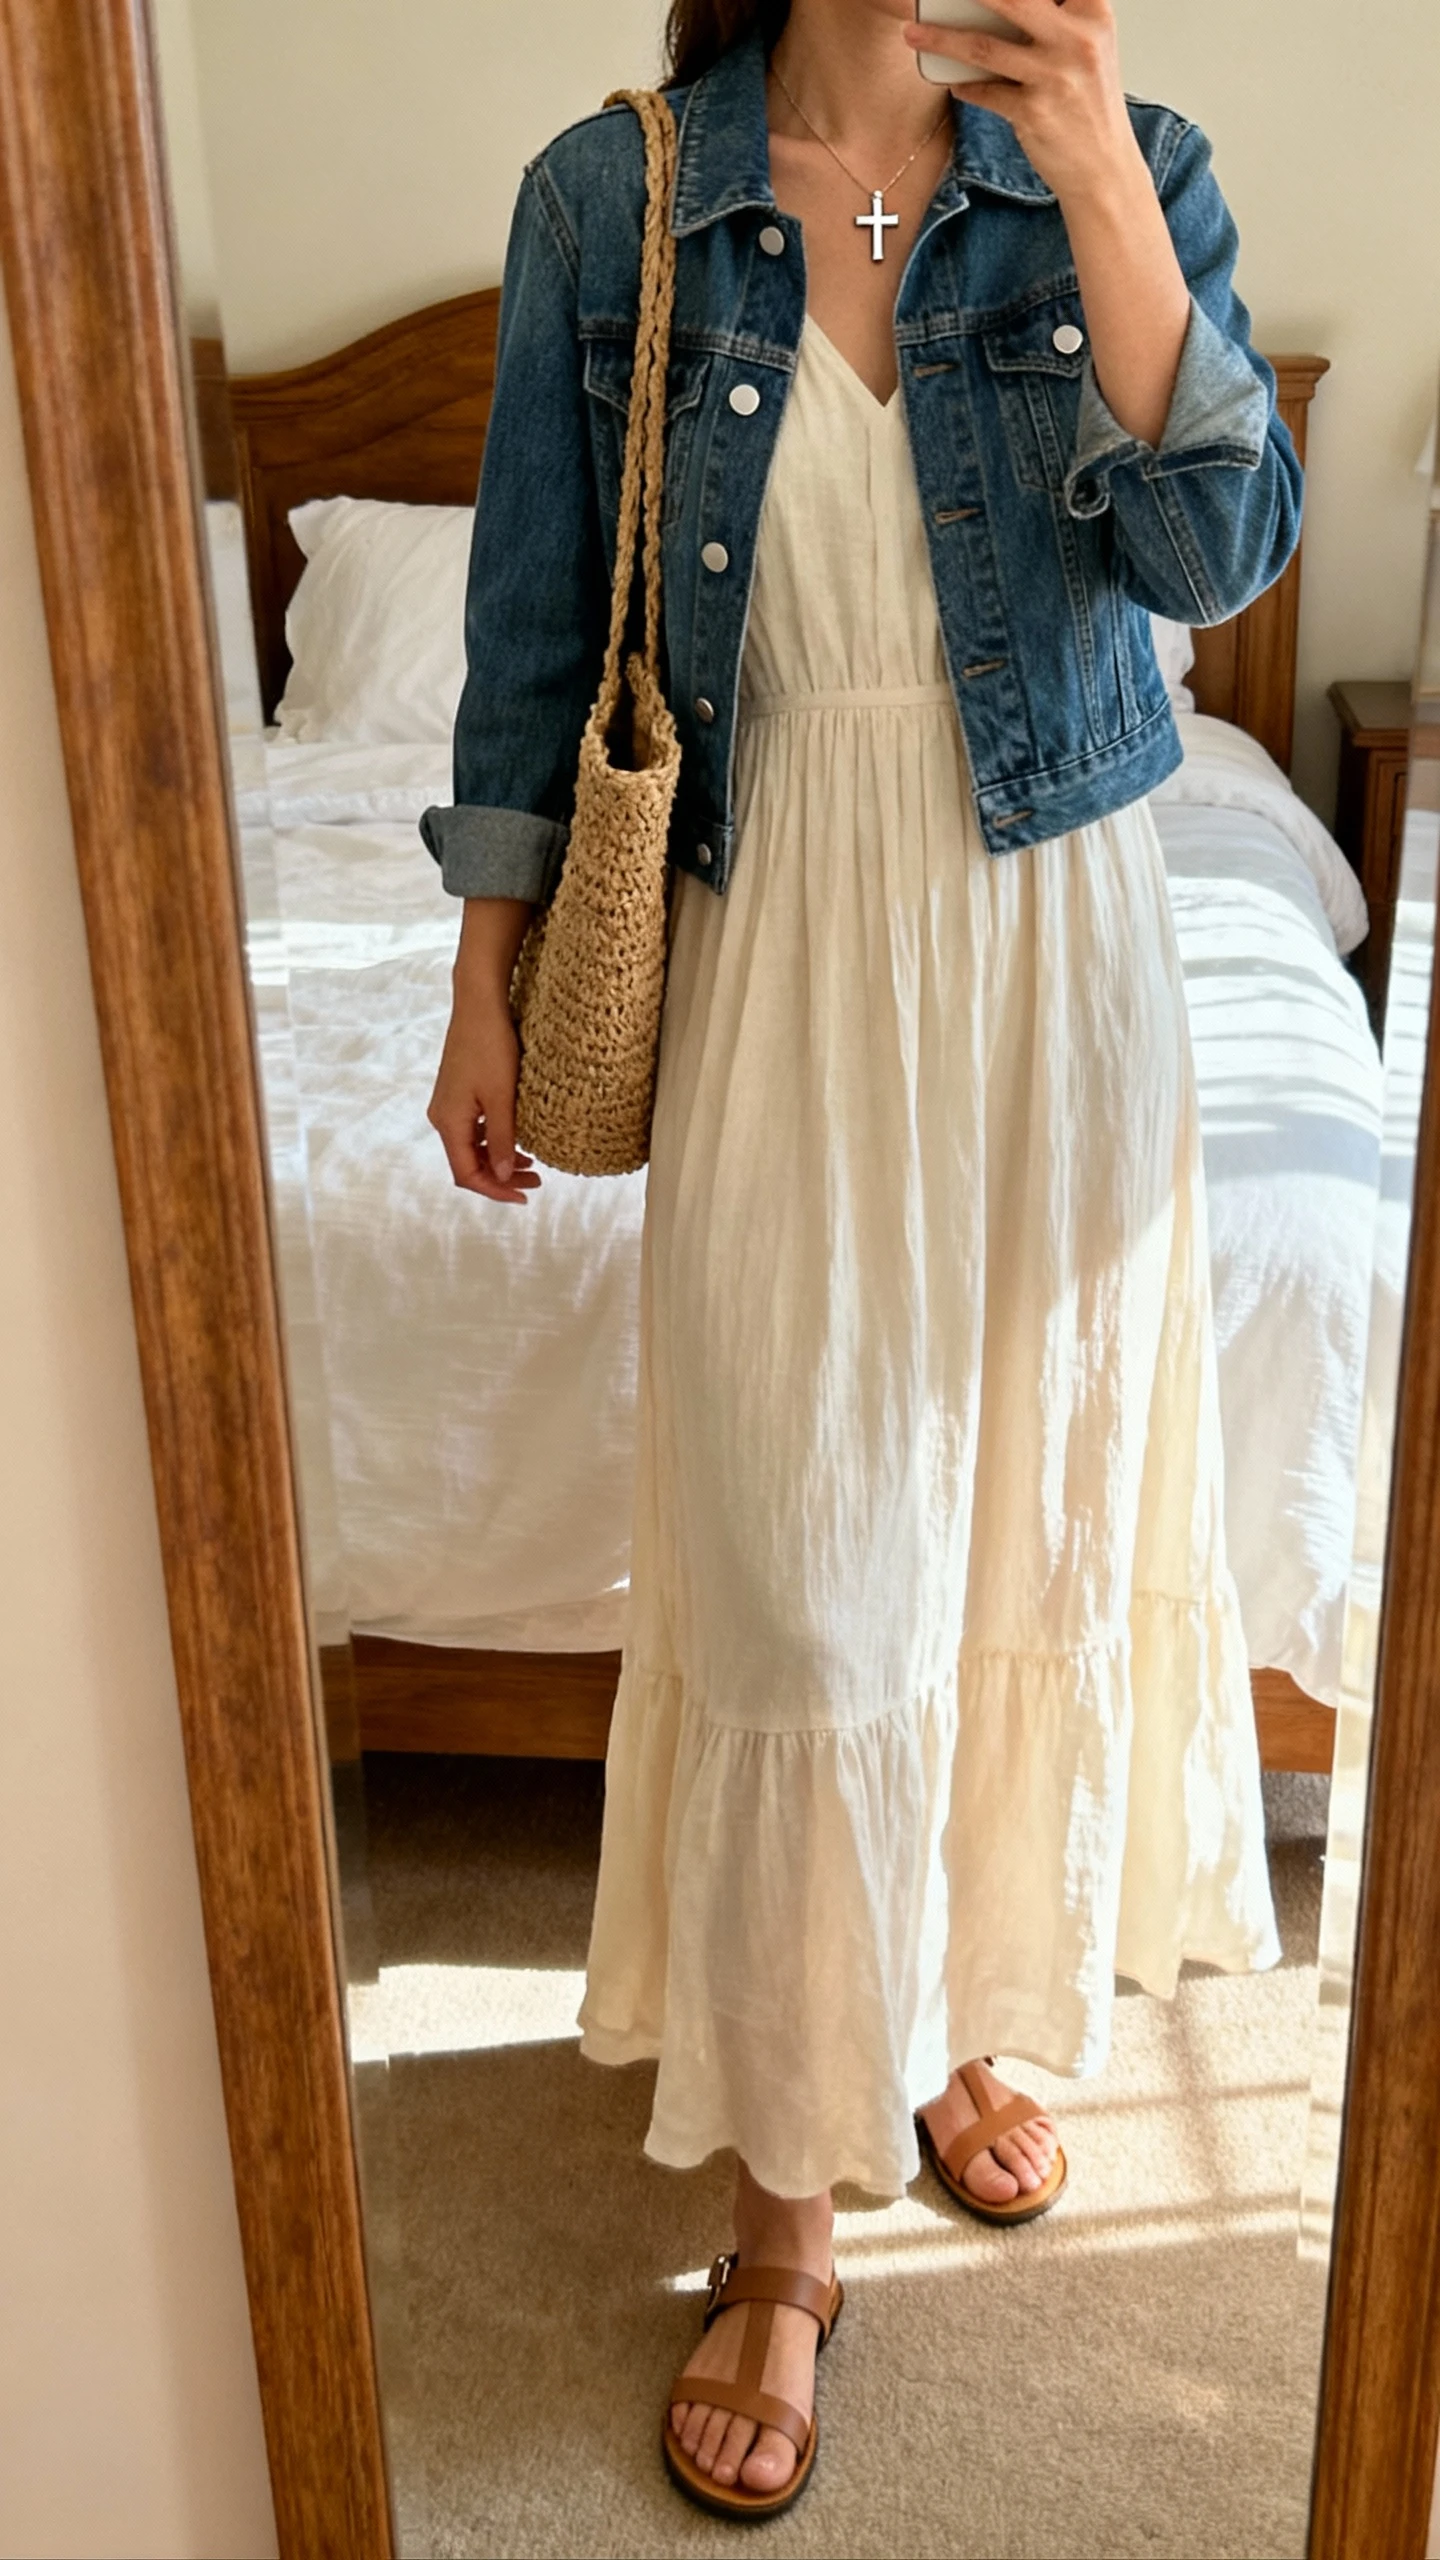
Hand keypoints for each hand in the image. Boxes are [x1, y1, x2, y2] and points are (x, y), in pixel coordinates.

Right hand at [427, 896, 541, 1203]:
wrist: (479, 1005)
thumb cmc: (490, 1047)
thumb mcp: (502, 1098)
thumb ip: (502, 1139)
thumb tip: (502, 1176)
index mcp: (449, 1122)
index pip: (467, 1173)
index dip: (495, 1190)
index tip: (524, 1196)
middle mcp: (443, 1117)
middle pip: (468, 1163)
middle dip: (500, 1177)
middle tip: (535, 1181)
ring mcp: (449, 1104)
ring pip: (472, 1146)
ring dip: (498, 1160)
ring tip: (530, 1164)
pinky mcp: (457, 1093)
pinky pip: (473, 1128)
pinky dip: (493, 1141)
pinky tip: (516, 1140)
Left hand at [904, 0, 1142, 208]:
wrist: (1104, 169)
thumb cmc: (1089, 106)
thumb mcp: (1086, 48)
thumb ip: (1053, 19)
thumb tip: (995, 5)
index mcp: (1094, 12)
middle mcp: (1078, 39)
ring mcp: (1055, 76)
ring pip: (983, 47)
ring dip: (941, 40)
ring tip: (913, 34)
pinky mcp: (1034, 112)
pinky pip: (984, 92)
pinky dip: (963, 85)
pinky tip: (951, 81)